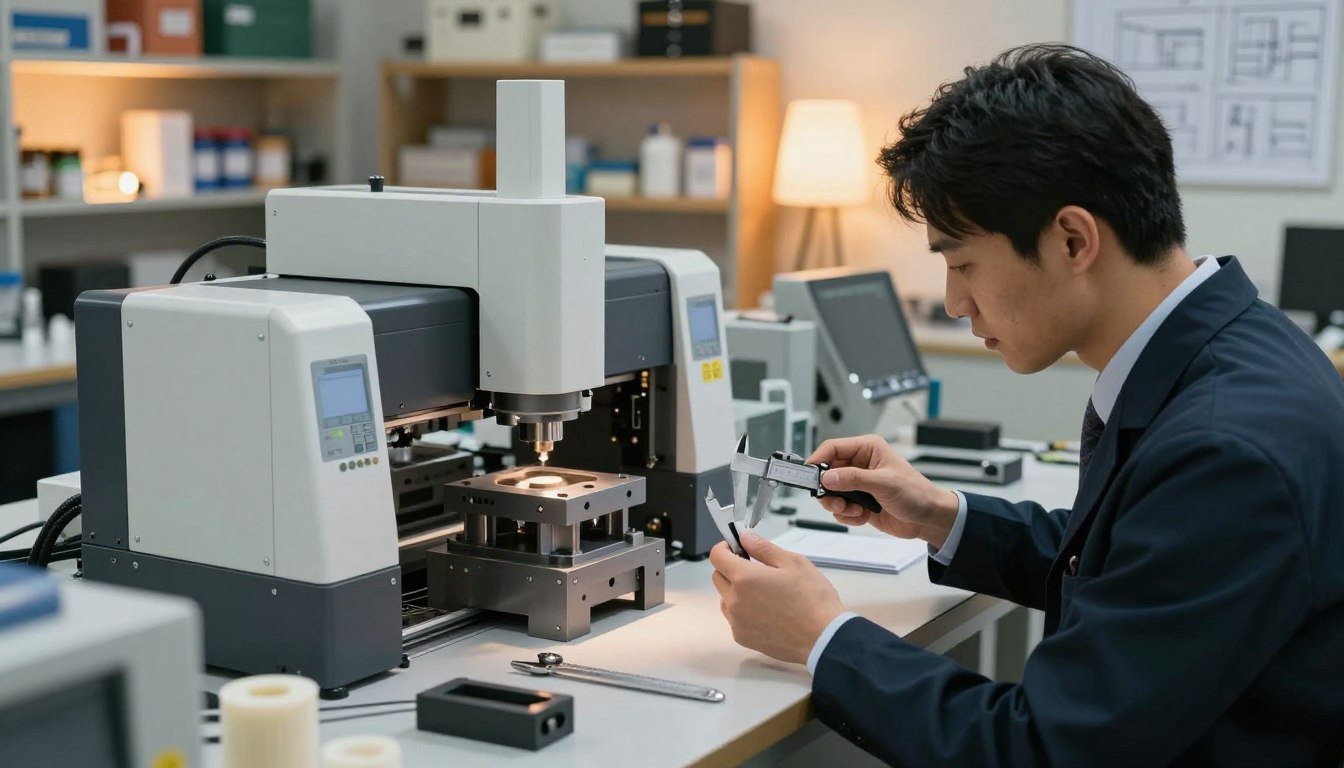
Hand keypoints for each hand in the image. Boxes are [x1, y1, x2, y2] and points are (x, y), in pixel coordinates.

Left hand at [709, 532, 845, 663]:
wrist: (824, 639)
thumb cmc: (813, 600)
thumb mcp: (794, 563)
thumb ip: (764, 548)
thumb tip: (745, 538)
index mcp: (745, 578)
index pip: (716, 556)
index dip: (725, 547)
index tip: (736, 547)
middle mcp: (735, 600)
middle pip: (718, 577)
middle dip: (730, 568)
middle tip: (754, 568)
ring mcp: (737, 621)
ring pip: (725, 598)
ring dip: (736, 591)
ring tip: (763, 593)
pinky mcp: (742, 637)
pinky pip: (734, 618)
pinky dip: (743, 611)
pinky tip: (766, 611)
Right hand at [809, 434, 959, 548]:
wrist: (928, 518)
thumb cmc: (916, 493)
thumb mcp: (884, 483)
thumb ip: (853, 479)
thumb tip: (828, 477)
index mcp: (867, 449)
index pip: (833, 448)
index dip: (818, 459)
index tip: (808, 475)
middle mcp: (860, 464)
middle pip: (827, 472)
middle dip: (828, 489)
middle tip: (833, 500)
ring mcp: (858, 484)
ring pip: (830, 492)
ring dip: (838, 505)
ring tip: (854, 509)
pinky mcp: (859, 501)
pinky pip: (840, 508)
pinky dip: (847, 515)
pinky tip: (863, 515)